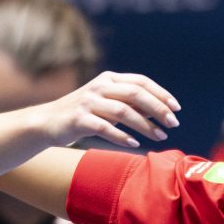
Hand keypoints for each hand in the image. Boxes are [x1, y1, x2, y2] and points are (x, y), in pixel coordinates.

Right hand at [34, 72, 180, 149]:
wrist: (47, 122)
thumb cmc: (84, 115)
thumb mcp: (107, 103)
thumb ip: (129, 103)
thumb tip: (161, 112)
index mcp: (109, 79)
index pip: (141, 82)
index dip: (161, 94)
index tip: (177, 108)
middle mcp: (99, 87)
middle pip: (135, 94)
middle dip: (158, 109)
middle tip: (173, 124)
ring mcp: (88, 102)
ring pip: (123, 111)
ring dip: (145, 125)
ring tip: (160, 137)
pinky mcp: (78, 119)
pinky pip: (104, 128)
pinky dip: (122, 136)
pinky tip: (135, 144)